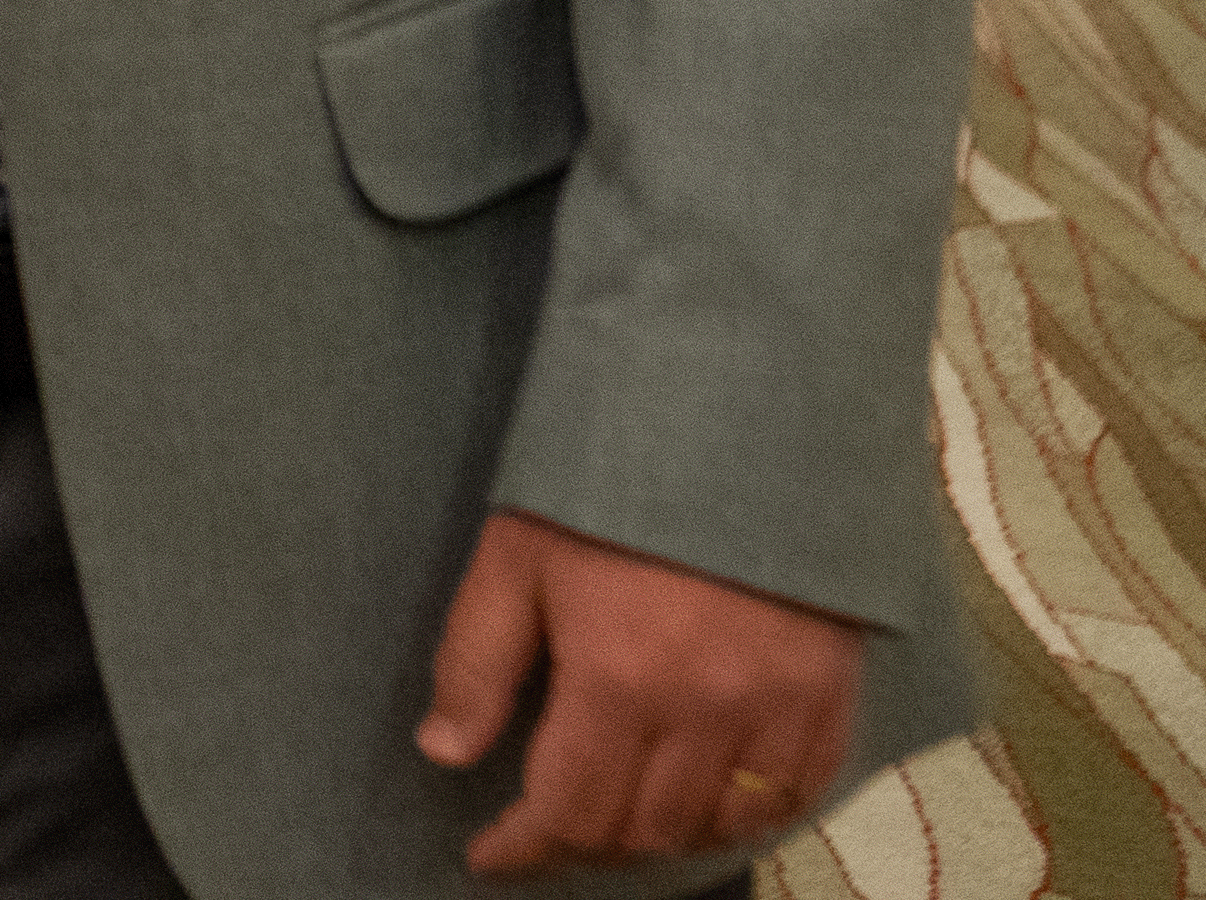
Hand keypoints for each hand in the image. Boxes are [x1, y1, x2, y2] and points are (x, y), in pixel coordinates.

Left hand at [416, 506, 865, 877]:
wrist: (740, 421)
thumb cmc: (611, 483)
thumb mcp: (516, 555)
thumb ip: (476, 660)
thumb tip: (444, 752)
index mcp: (620, 678)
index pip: (568, 809)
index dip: (524, 847)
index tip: (490, 857)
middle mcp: (707, 711)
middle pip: (642, 828)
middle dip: (584, 844)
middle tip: (546, 832)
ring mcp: (781, 708)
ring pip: (718, 823)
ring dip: (660, 835)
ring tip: (616, 819)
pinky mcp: (832, 692)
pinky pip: (795, 792)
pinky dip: (746, 814)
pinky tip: (706, 802)